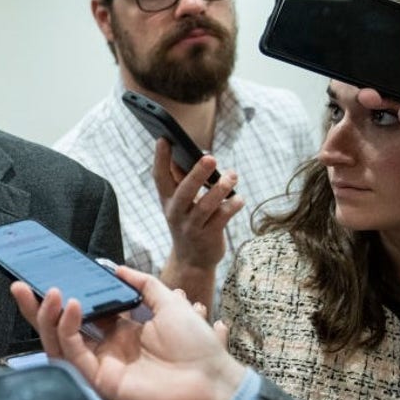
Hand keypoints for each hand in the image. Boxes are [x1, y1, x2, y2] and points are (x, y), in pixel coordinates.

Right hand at [11, 265, 245, 399]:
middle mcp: (105, 351)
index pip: (80, 314)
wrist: (214, 382)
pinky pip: (74, 355)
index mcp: (120, 335)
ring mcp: (101, 367)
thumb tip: (115, 268)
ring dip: (49, 317)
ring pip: (59, 343)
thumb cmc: (198, 348)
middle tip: (20, 285)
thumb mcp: (170, 303)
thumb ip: (142, 284)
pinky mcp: (100, 381)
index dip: (62, 298)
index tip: (49, 275)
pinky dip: (67, 330)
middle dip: (38, 308)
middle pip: (60, 329)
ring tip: (52, 292)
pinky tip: (74, 307)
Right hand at [153, 140, 242, 308]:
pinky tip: (239, 198)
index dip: (160, 158)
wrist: (192, 260)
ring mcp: (191, 226)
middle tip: (210, 157)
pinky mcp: (208, 237)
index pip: (159, 177)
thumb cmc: (188, 221)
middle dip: (196, 173)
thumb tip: (195, 154)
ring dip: (220, 189)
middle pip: (184, 191)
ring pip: (205, 206)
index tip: (164, 138)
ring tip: (233, 175)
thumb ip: (184, 181)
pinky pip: (222, 219)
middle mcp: (175, 213)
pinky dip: (232, 206)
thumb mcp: (180, 202)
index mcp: (167, 200)